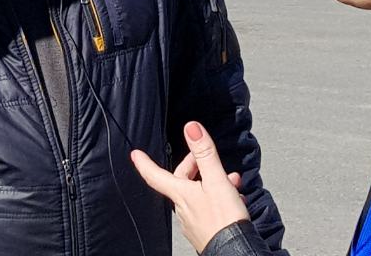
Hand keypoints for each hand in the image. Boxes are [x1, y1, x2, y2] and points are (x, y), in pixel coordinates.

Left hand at [131, 122, 249, 253]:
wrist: (235, 250)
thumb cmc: (223, 220)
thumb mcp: (216, 180)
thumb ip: (204, 153)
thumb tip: (191, 128)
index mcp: (180, 194)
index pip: (155, 175)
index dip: (144, 163)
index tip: (135, 155)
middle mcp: (183, 208)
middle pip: (181, 180)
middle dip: (194, 166)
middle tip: (205, 158)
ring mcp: (193, 220)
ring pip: (197, 193)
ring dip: (212, 182)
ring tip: (231, 180)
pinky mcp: (206, 229)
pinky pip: (207, 208)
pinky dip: (218, 198)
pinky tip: (234, 199)